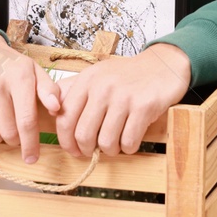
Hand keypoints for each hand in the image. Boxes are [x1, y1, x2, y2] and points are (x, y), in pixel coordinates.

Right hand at [0, 32, 62, 163]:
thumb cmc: (8, 65)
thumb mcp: (32, 70)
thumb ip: (48, 90)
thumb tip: (57, 109)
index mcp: (19, 77)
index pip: (26, 121)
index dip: (30, 144)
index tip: (32, 158)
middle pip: (9, 133)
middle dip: (15, 139)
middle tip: (14, 130)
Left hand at [54, 43, 191, 158]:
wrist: (164, 65)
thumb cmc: (127, 76)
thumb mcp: (97, 75)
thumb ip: (74, 92)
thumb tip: (52, 112)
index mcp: (87, 80)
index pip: (64, 117)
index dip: (66, 140)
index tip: (73, 149)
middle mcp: (102, 87)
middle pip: (83, 134)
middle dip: (87, 150)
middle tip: (95, 151)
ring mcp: (124, 97)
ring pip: (106, 141)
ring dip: (110, 150)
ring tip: (115, 144)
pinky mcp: (144, 106)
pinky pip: (128, 141)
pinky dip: (128, 148)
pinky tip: (130, 140)